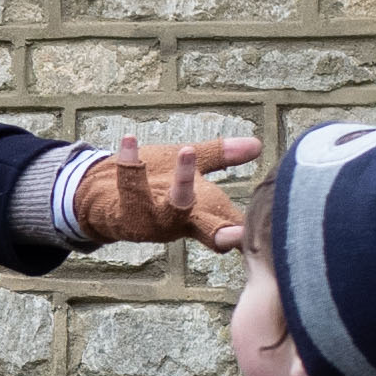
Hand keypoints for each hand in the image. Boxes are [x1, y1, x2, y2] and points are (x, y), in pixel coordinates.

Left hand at [77, 132, 258, 250]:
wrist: (103, 194)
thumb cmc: (154, 184)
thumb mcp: (191, 169)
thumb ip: (221, 157)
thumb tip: (256, 144)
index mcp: (203, 214)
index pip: (234, 227)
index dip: (250, 233)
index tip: (271, 234)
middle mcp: (182, 222)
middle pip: (210, 233)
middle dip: (224, 235)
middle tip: (237, 236)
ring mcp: (154, 220)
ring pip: (173, 207)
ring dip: (182, 182)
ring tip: (187, 149)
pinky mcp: (126, 213)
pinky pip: (130, 189)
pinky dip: (131, 164)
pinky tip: (130, 139)